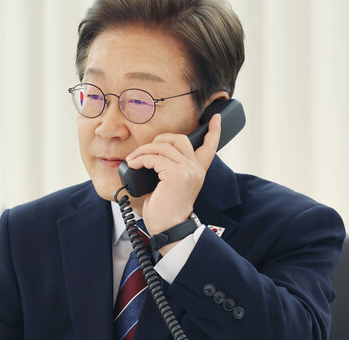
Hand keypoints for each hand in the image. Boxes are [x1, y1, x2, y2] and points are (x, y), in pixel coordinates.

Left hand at [125, 114, 220, 244]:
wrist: (169, 230)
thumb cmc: (165, 212)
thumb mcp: (169, 187)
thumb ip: (167, 170)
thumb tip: (148, 158)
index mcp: (196, 172)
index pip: (209, 147)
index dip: (213, 131)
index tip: (215, 118)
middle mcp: (195, 169)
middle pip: (179, 139)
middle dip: (158, 139)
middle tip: (144, 152)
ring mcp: (187, 171)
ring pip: (163, 146)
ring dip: (143, 151)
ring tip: (133, 160)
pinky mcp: (176, 175)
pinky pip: (154, 157)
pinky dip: (141, 159)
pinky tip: (134, 165)